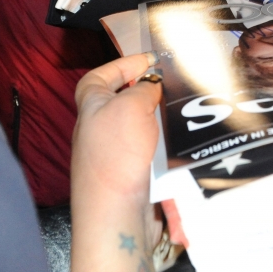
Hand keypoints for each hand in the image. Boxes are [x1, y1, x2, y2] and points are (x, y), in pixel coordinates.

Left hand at [71, 53, 170, 271]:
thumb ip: (144, 89)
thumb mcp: (130, 106)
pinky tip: (180, 141)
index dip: (122, 63)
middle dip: (148, 91)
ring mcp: (115, 151)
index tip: (149, 59)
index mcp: (90, 105)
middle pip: (123, 99)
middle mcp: (99, 127)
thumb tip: (153, 85)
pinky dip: (166, 143)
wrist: (116, 211)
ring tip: (182, 112)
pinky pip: (152, 149)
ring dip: (161, 119)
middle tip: (171, 85)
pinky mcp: (132, 172)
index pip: (100, 74)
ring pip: (142, 125)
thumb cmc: (115, 155)